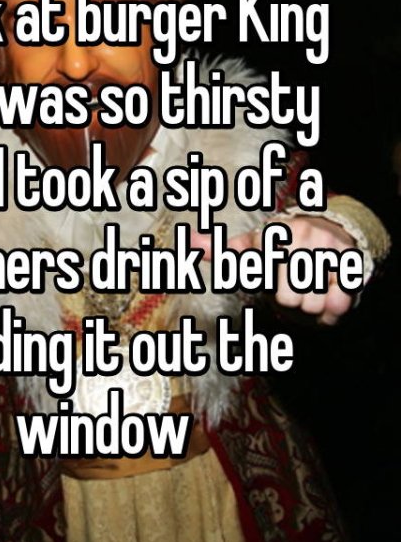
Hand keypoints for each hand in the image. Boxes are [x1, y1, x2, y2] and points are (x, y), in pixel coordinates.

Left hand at [191, 216, 358, 324]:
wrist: (330, 233)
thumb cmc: (283, 245)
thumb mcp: (253, 245)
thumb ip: (223, 249)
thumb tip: (190, 243)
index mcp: (276, 232)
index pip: (259, 271)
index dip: (264, 281)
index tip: (267, 273)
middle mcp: (304, 235)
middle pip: (286, 298)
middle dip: (288, 296)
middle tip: (291, 281)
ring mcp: (329, 249)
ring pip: (310, 305)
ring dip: (309, 303)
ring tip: (308, 286)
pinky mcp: (351, 267)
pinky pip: (335, 306)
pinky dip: (330, 309)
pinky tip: (327, 294)